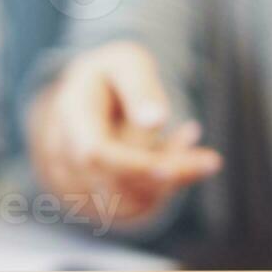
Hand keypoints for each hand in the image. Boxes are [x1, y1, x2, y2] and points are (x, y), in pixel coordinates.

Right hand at [29, 41, 221, 222]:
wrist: (84, 99)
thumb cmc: (111, 76)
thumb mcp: (128, 63)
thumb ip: (140, 86)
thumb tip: (156, 119)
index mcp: (70, 116)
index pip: (94, 154)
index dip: (134, 166)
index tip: (174, 167)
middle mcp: (62, 157)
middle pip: (116, 184)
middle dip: (167, 175)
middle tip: (209, 160)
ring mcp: (73, 184)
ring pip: (127, 202)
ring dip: (167, 182)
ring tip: (189, 145)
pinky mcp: (93, 202)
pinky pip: (131, 208)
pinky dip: (160, 190)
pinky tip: (175, 161)